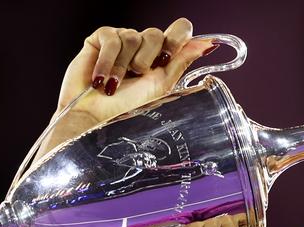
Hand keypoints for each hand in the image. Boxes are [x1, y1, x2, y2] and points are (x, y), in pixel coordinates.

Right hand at [57, 18, 218, 125]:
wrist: (94, 119)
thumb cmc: (126, 109)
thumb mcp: (161, 86)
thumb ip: (182, 61)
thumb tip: (209, 44)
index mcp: (161, 56)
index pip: (180, 29)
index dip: (177, 38)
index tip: (166, 59)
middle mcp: (143, 46)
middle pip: (156, 33)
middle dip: (146, 59)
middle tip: (136, 77)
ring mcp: (122, 40)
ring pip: (133, 36)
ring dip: (123, 67)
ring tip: (114, 85)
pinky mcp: (100, 39)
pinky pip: (112, 38)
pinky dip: (107, 62)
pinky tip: (100, 79)